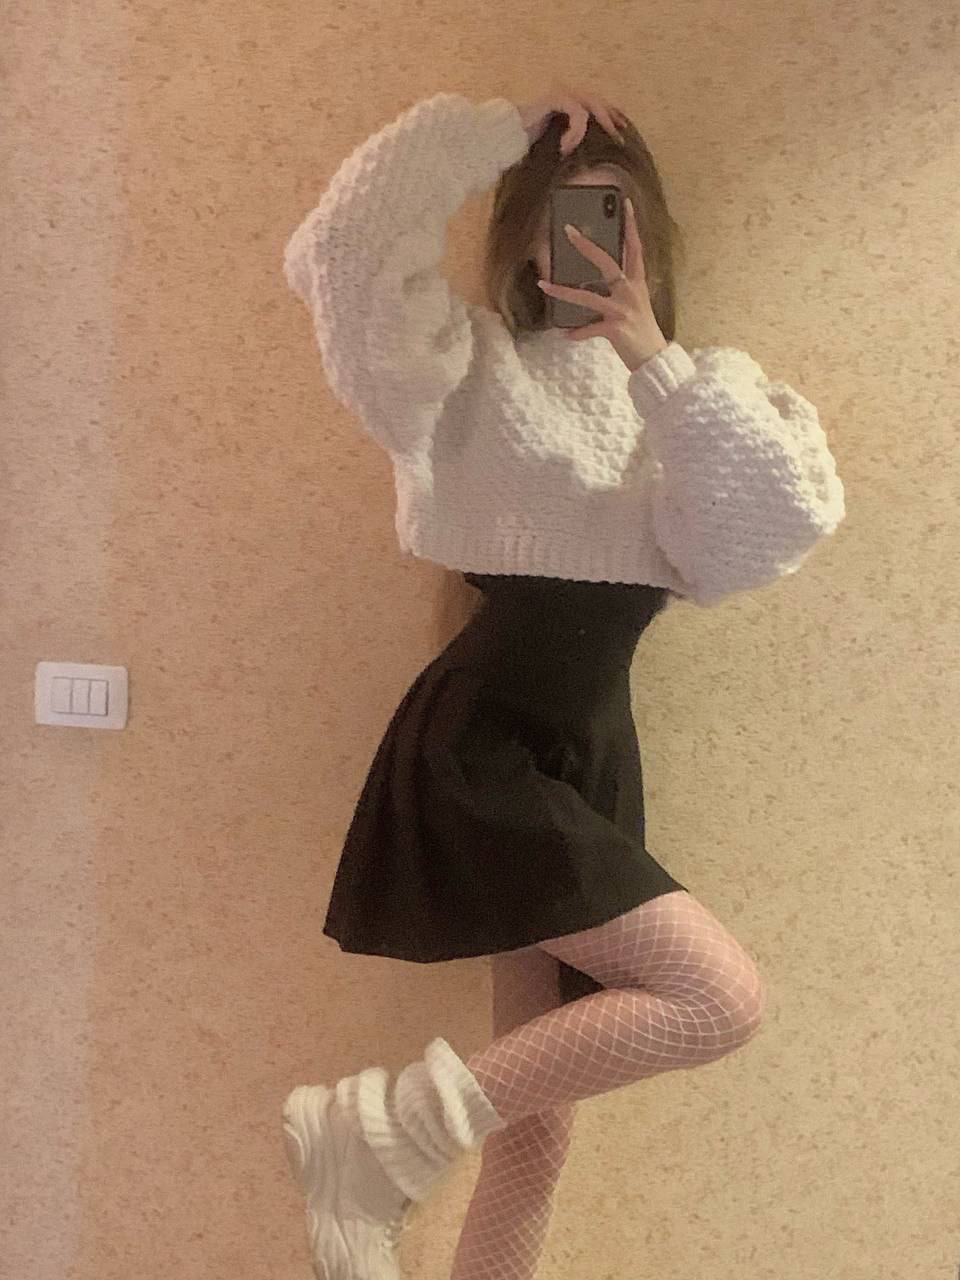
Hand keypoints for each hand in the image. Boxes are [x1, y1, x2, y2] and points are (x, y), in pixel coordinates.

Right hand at [518, 79, 625, 153]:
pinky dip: (576, 132)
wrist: (506, 137)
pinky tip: (566, 147)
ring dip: (598, 124)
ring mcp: (562, 95)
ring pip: (591, 105)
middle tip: (619, 136)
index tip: (622, 131)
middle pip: (598, 102)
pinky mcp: (555, 99)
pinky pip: (577, 113)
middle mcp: (567, 95)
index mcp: (570, 104)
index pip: (597, 105)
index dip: (612, 116)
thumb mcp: (558, 146)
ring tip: (601, 141)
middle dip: (611, 119)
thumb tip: (591, 160)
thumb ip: (574, 144)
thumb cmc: (529, 144)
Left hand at [536, 197, 668, 372]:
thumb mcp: (636, 304)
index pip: (635, 248)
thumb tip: (597, 280)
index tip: (625, 204)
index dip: (631, 226)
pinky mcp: (615, 329)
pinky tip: (565, 334)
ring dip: (563, 291)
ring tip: (543, 285)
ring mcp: (622, 310)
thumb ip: (621, 289)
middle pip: (607, 263)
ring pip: (587, 296)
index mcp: (638, 282)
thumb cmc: (642, 330)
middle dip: (586, 246)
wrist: (654, 358)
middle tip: (568, 231)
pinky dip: (577, 333)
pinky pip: (589, 328)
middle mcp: (631, 291)